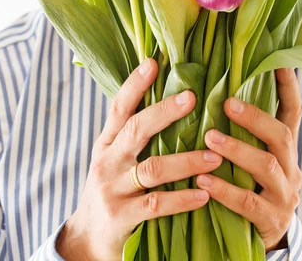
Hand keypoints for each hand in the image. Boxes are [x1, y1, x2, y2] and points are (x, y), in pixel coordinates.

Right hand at [56, 58, 221, 260]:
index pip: (119, 107)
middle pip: (136, 129)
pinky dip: (182, 199)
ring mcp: (112, 189)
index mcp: (107, 143)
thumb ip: (133, 136)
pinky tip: (204, 194)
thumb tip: (168, 102)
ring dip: (186, 161)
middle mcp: (107, 161)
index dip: (134, 84)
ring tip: (215, 156)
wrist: (87, 240)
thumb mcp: (113, 159)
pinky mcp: (121, 218)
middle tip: (192, 97)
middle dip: (164, 112)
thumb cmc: (110, 191)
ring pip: (152, 168)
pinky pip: (156, 205)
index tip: (152, 62)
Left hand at [196, 67, 301, 251]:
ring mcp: (284, 195)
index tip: (279, 61)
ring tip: (210, 137)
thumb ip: (241, 131)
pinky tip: (202, 181)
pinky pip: (249, 203)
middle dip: (255, 117)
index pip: (293, 111)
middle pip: (283, 135)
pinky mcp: (271, 220)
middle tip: (227, 103)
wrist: (261, 239)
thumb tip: (213, 90)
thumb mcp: (250, 158)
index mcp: (285, 148)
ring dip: (237, 149)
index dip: (288, 86)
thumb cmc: (248, 186)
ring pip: (266, 166)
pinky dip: (224, 190)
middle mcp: (291, 167)